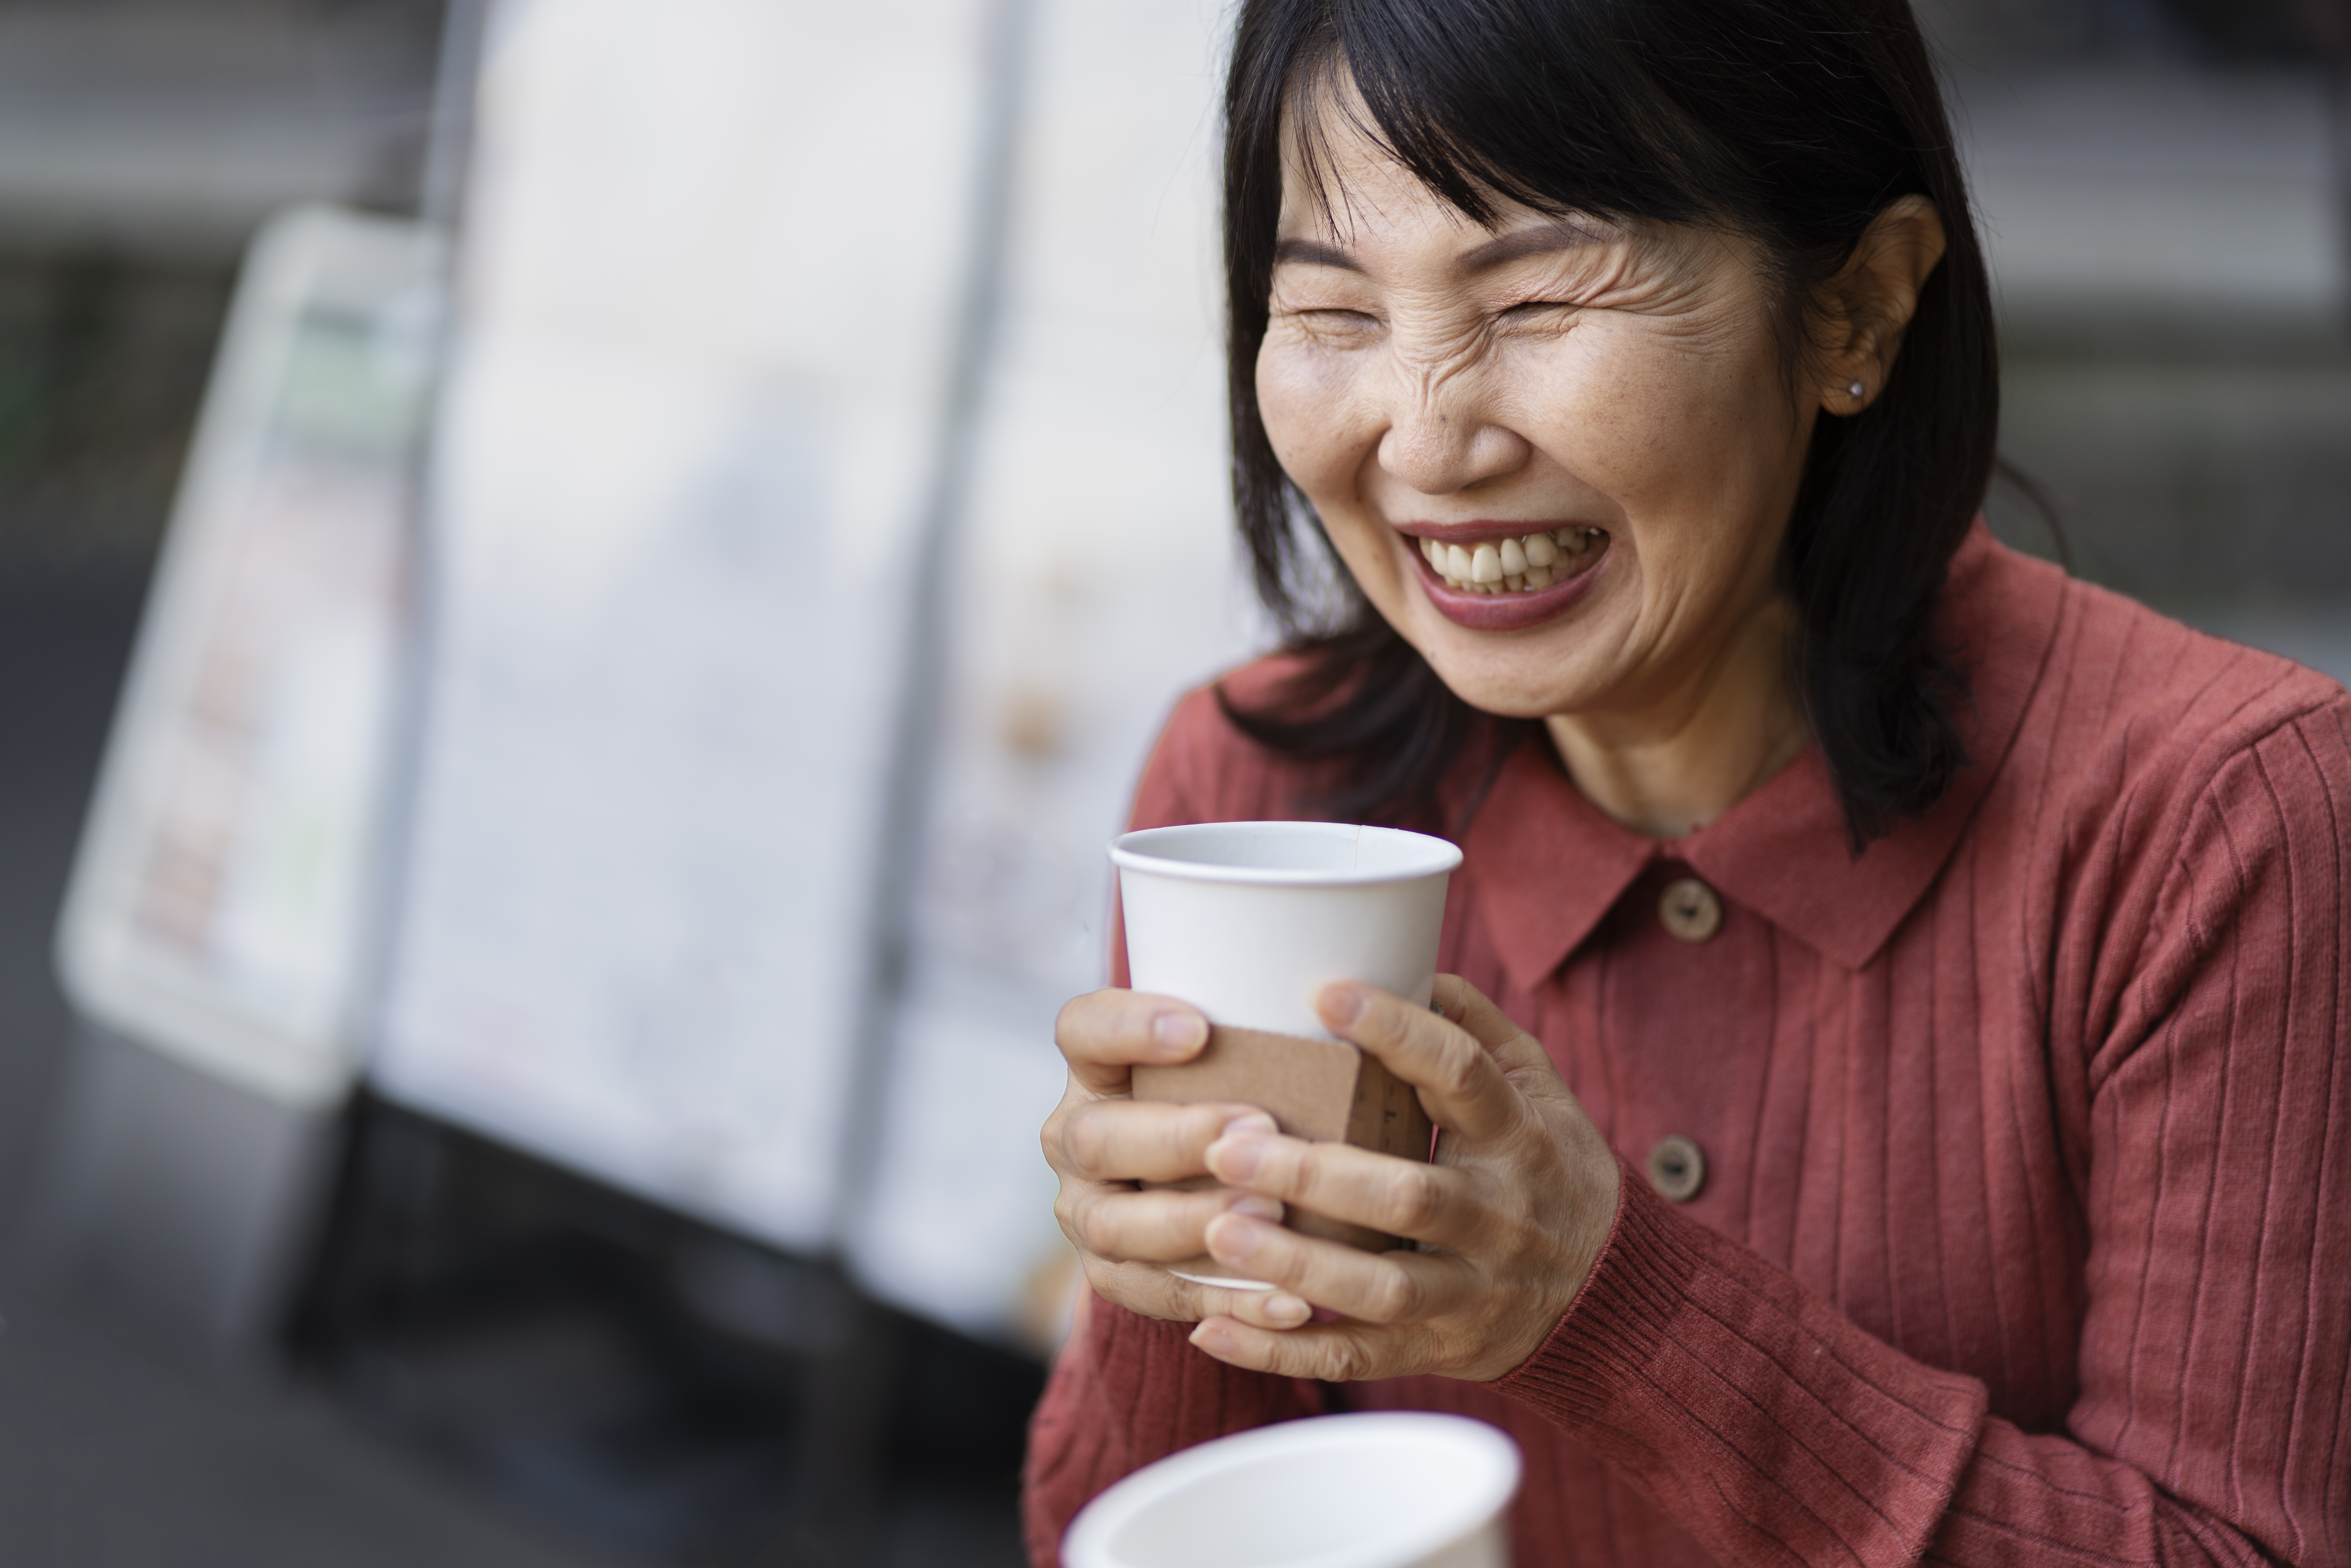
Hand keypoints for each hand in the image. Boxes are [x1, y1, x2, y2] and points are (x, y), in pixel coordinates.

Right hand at [1042, 987, 1324, 1332]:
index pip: (1083, 1030)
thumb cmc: (1233, 1099)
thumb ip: (1252, 1042)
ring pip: (1115, 1225)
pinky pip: (1157, 1295)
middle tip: (1260, 1129)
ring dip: (1195, 1222)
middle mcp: (1076, 1139)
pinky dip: (1226, 1300)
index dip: (1128, 1026)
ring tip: (1273, 1216)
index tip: (1199, 1027)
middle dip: (1179, 1137)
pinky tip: (1289, 1300)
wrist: (1205, 1183)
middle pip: (1096, 1138)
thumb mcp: (1229, 1062)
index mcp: (1096, 1071)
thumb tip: (1343, 1005)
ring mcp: (1087, 1212)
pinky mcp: (1114, 1275)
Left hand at [1186, 974, 1620, 1381]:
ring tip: (1215, 1232)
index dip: (1398, 1032)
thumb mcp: (1540, 1090)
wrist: (1610, 1297)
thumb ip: (1480, 1027)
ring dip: (1294, 1264)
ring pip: (1379, 1287)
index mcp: (1518, 1137)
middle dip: (1315, 1175)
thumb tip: (1416, 963)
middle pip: (1408, 1196)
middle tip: (1225, 1145)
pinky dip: (1281, 1350)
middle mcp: (1497, 1217)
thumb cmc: (1550, 1168)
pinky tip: (1212, 1328)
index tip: (1323, 993)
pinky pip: (1354, 1357)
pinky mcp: (1436, 1351)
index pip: (1462, 1075)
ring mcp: (1468, 1293)